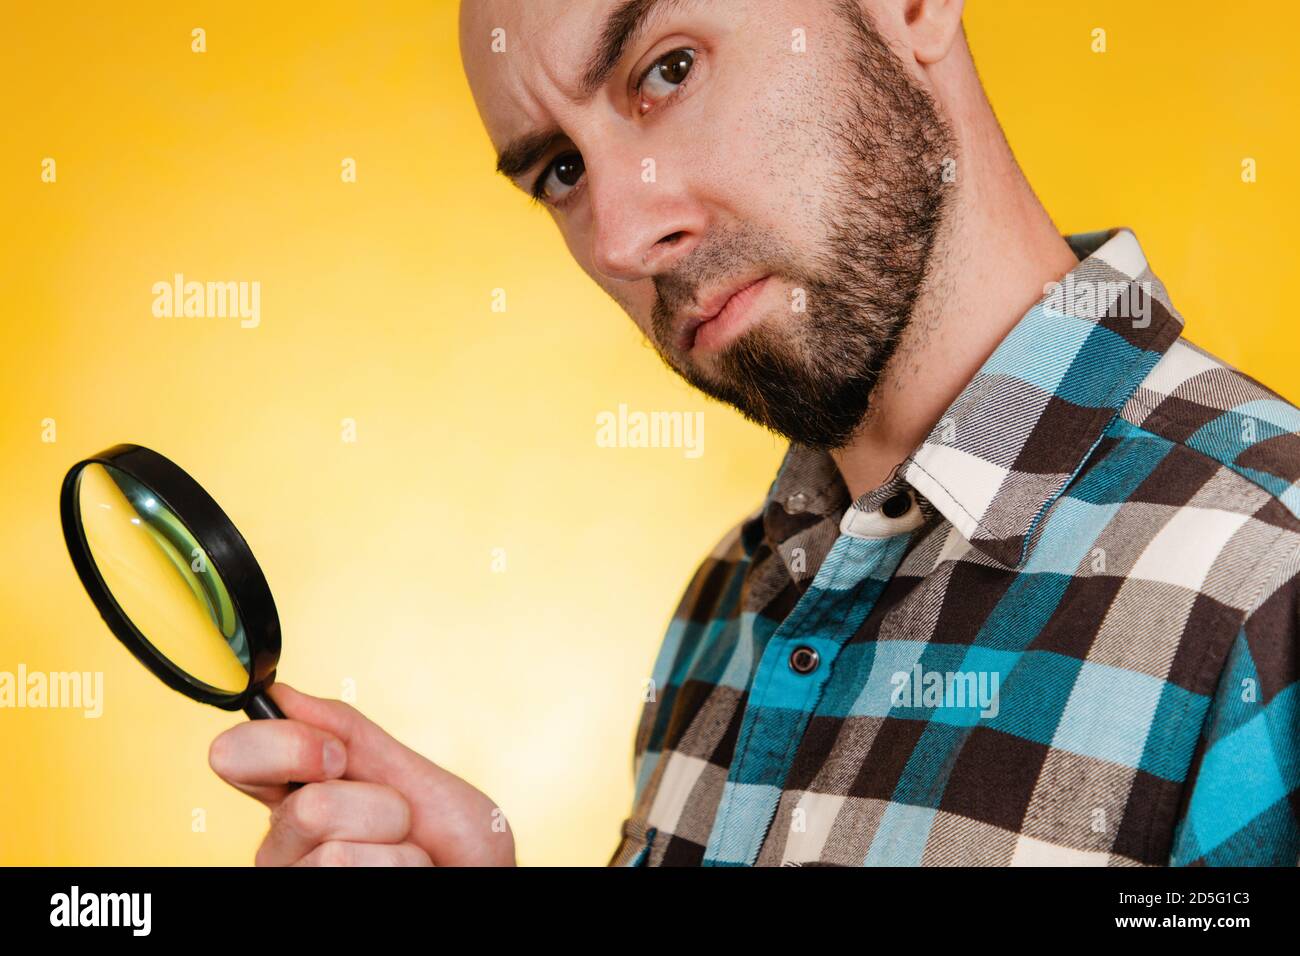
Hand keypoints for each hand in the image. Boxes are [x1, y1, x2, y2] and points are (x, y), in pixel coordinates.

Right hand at [208, 683, 515, 865]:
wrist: (479, 884)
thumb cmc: (453, 847)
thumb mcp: (416, 777)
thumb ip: (354, 736)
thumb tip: (284, 696)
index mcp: (299, 794)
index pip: (238, 755)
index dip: (284, 743)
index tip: (337, 755)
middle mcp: (285, 844)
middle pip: (304, 807)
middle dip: (376, 805)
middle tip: (399, 820)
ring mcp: (297, 878)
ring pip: (336, 852)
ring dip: (398, 848)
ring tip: (411, 859)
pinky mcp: (313, 902)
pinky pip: (350, 869)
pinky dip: (405, 869)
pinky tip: (405, 879)